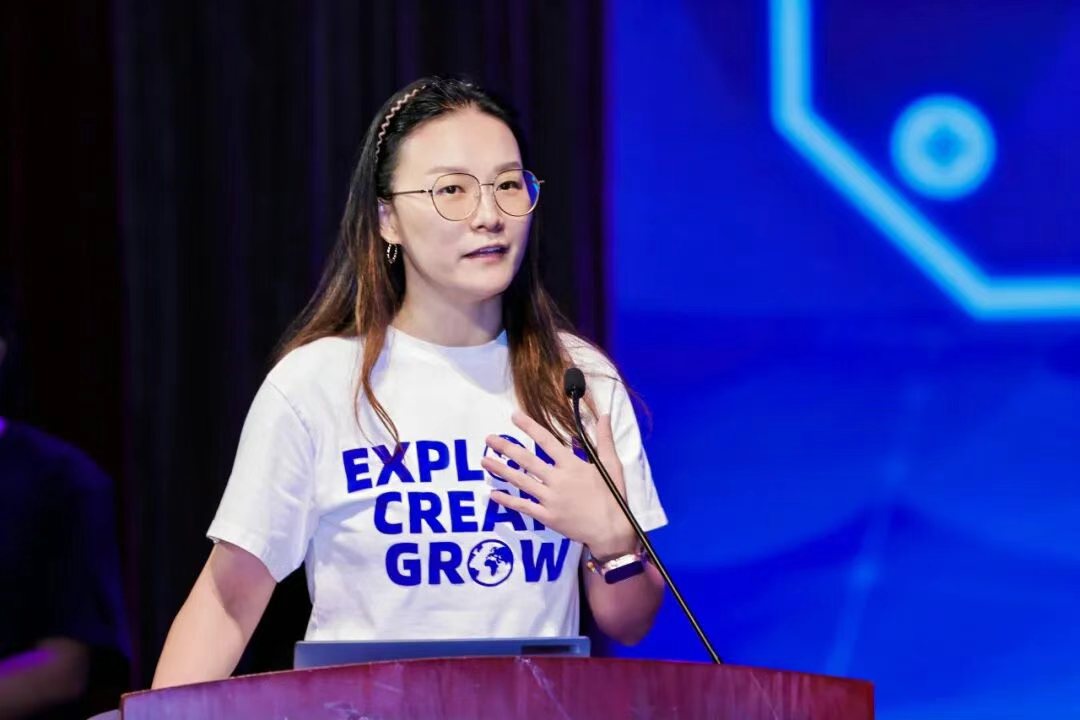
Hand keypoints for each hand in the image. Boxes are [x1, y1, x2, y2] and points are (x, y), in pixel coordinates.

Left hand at [482, 411, 637, 556]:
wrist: (611, 532)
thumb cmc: (613, 498)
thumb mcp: (612, 465)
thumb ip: (605, 439)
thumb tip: (604, 415)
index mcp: (572, 465)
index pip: (546, 441)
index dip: (529, 427)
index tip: (514, 417)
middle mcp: (557, 480)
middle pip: (526, 460)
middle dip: (506, 448)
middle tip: (489, 438)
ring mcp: (550, 500)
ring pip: (521, 482)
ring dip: (501, 470)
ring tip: (484, 461)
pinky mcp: (547, 517)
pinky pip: (523, 507)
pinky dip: (508, 500)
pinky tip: (494, 493)